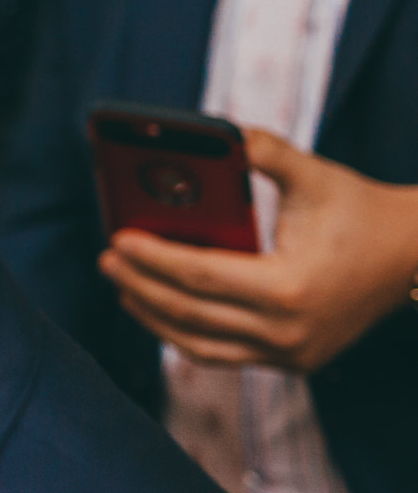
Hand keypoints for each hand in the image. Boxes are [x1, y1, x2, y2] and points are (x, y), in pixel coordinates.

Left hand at [101, 129, 417, 372]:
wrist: (415, 255)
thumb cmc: (360, 210)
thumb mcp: (314, 174)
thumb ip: (262, 150)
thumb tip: (212, 129)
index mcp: (289, 287)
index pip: (199, 276)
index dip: (152, 258)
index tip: (115, 239)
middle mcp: (288, 331)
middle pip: (188, 312)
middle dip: (138, 285)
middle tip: (106, 259)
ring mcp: (291, 354)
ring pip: (198, 344)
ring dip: (153, 315)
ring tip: (122, 285)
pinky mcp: (293, 362)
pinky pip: (222, 354)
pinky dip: (184, 333)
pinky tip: (159, 307)